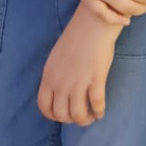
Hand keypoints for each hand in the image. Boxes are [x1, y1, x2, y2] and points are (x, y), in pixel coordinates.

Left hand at [38, 4, 120, 124]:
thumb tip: (59, 92)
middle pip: (61, 114)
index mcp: (49, 77)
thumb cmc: (76, 39)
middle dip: (71, 120)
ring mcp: (78, 82)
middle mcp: (61, 83)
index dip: (53, 116)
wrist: (92, 25)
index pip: (44, 106)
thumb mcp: (55, 59)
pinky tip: (101, 112)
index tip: (62, 116)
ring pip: (78, 115)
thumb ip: (55, 76)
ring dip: (85, 120)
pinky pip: (96, 104)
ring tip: (91, 116)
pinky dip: (99, 112)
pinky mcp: (95, 80)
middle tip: (80, 115)